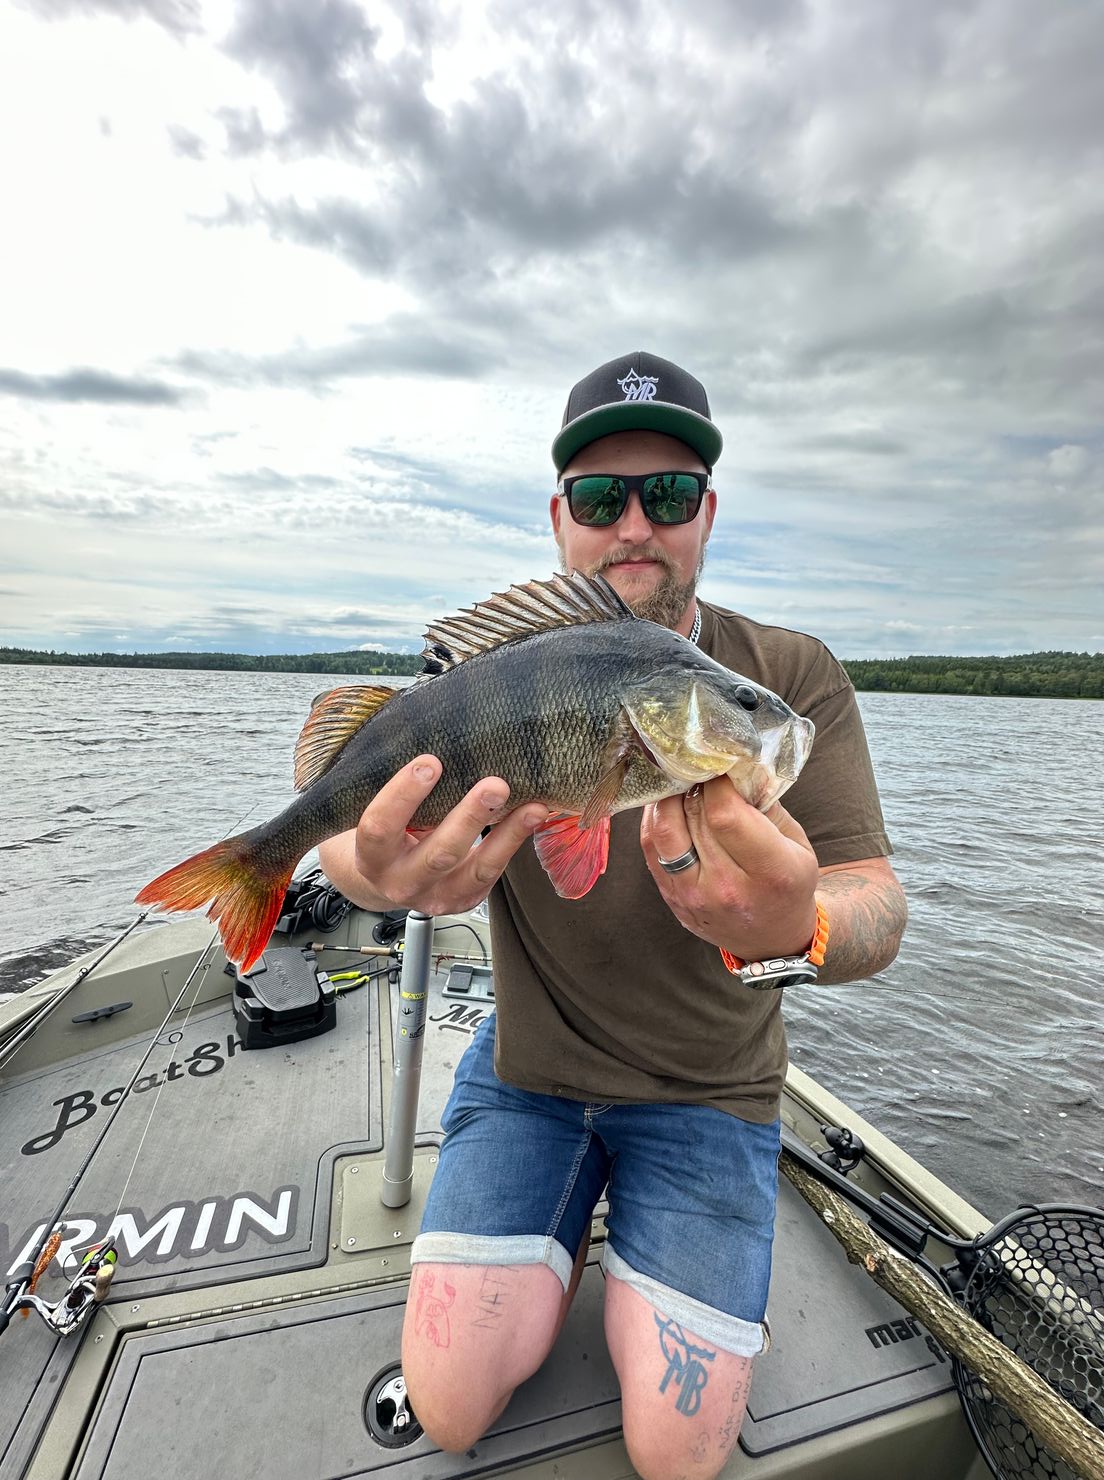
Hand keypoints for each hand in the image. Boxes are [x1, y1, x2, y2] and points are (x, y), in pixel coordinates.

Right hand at [350, 755, 548, 916]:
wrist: (385, 880)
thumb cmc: (387, 833)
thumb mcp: (381, 813)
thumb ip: (403, 791)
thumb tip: (443, 740)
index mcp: (372, 856)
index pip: (381, 826)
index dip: (403, 795)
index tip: (430, 762)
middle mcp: (401, 882)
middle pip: (438, 854)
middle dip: (469, 818)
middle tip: (495, 785)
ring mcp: (435, 896)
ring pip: (476, 870)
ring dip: (508, 836)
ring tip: (533, 808)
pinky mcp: (464, 900)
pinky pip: (493, 874)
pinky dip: (514, 844)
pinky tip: (532, 818)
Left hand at [640, 777, 819, 961]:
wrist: (772, 939)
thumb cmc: (788, 883)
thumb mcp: (797, 843)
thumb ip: (767, 805)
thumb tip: (733, 767)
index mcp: (770, 873)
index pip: (725, 815)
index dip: (717, 783)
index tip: (722, 767)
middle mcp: (727, 889)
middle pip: (693, 817)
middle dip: (695, 785)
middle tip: (701, 767)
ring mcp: (694, 897)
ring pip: (663, 831)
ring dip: (669, 798)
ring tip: (683, 783)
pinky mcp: (672, 898)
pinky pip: (651, 847)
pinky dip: (655, 818)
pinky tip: (668, 803)